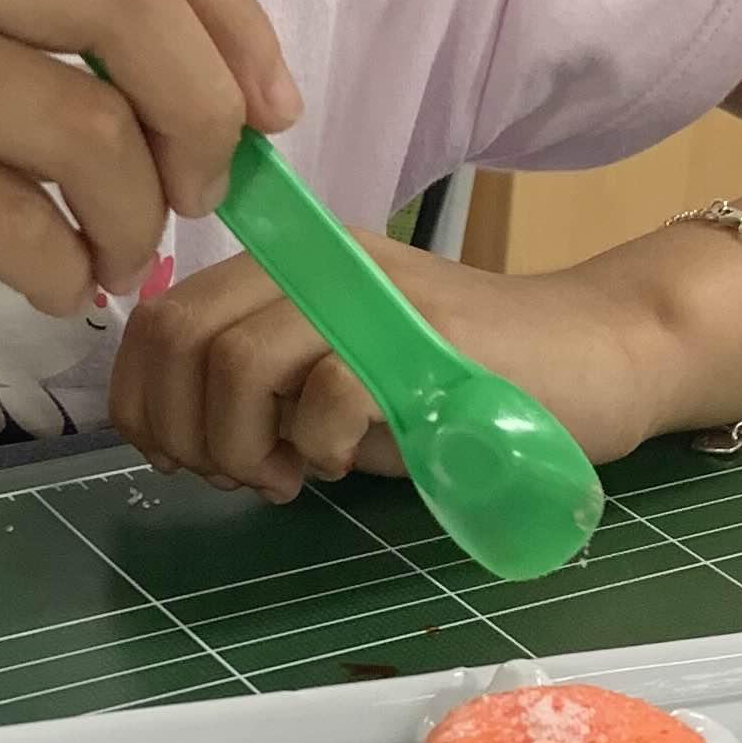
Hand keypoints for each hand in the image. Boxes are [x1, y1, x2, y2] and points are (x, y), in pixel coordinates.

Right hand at [0, 0, 298, 351]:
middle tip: (206, 199)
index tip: (270, 113)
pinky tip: (43, 287)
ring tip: (103, 261)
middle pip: (131, 6)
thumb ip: (22, 25)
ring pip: (87, 131)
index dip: (233, 18)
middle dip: (206, 119)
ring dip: (132, 222)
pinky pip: (15, 223)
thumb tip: (213, 88)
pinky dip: (59, 275)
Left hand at [110, 233, 720, 502]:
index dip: (142, 399)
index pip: (160, 318)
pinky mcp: (423, 338)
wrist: (599, 357)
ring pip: (239, 359)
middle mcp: (317, 266)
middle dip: (182, 427)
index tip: (178, 458)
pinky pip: (327, 389)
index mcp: (286, 271)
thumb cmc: (468, 385)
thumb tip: (179, 439)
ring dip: (241, 441)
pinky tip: (343, 465)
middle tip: (233, 475)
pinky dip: (317, 445)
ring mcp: (370, 296)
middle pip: (182, 336)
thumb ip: (264, 396)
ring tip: (286, 476)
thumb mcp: (342, 386)